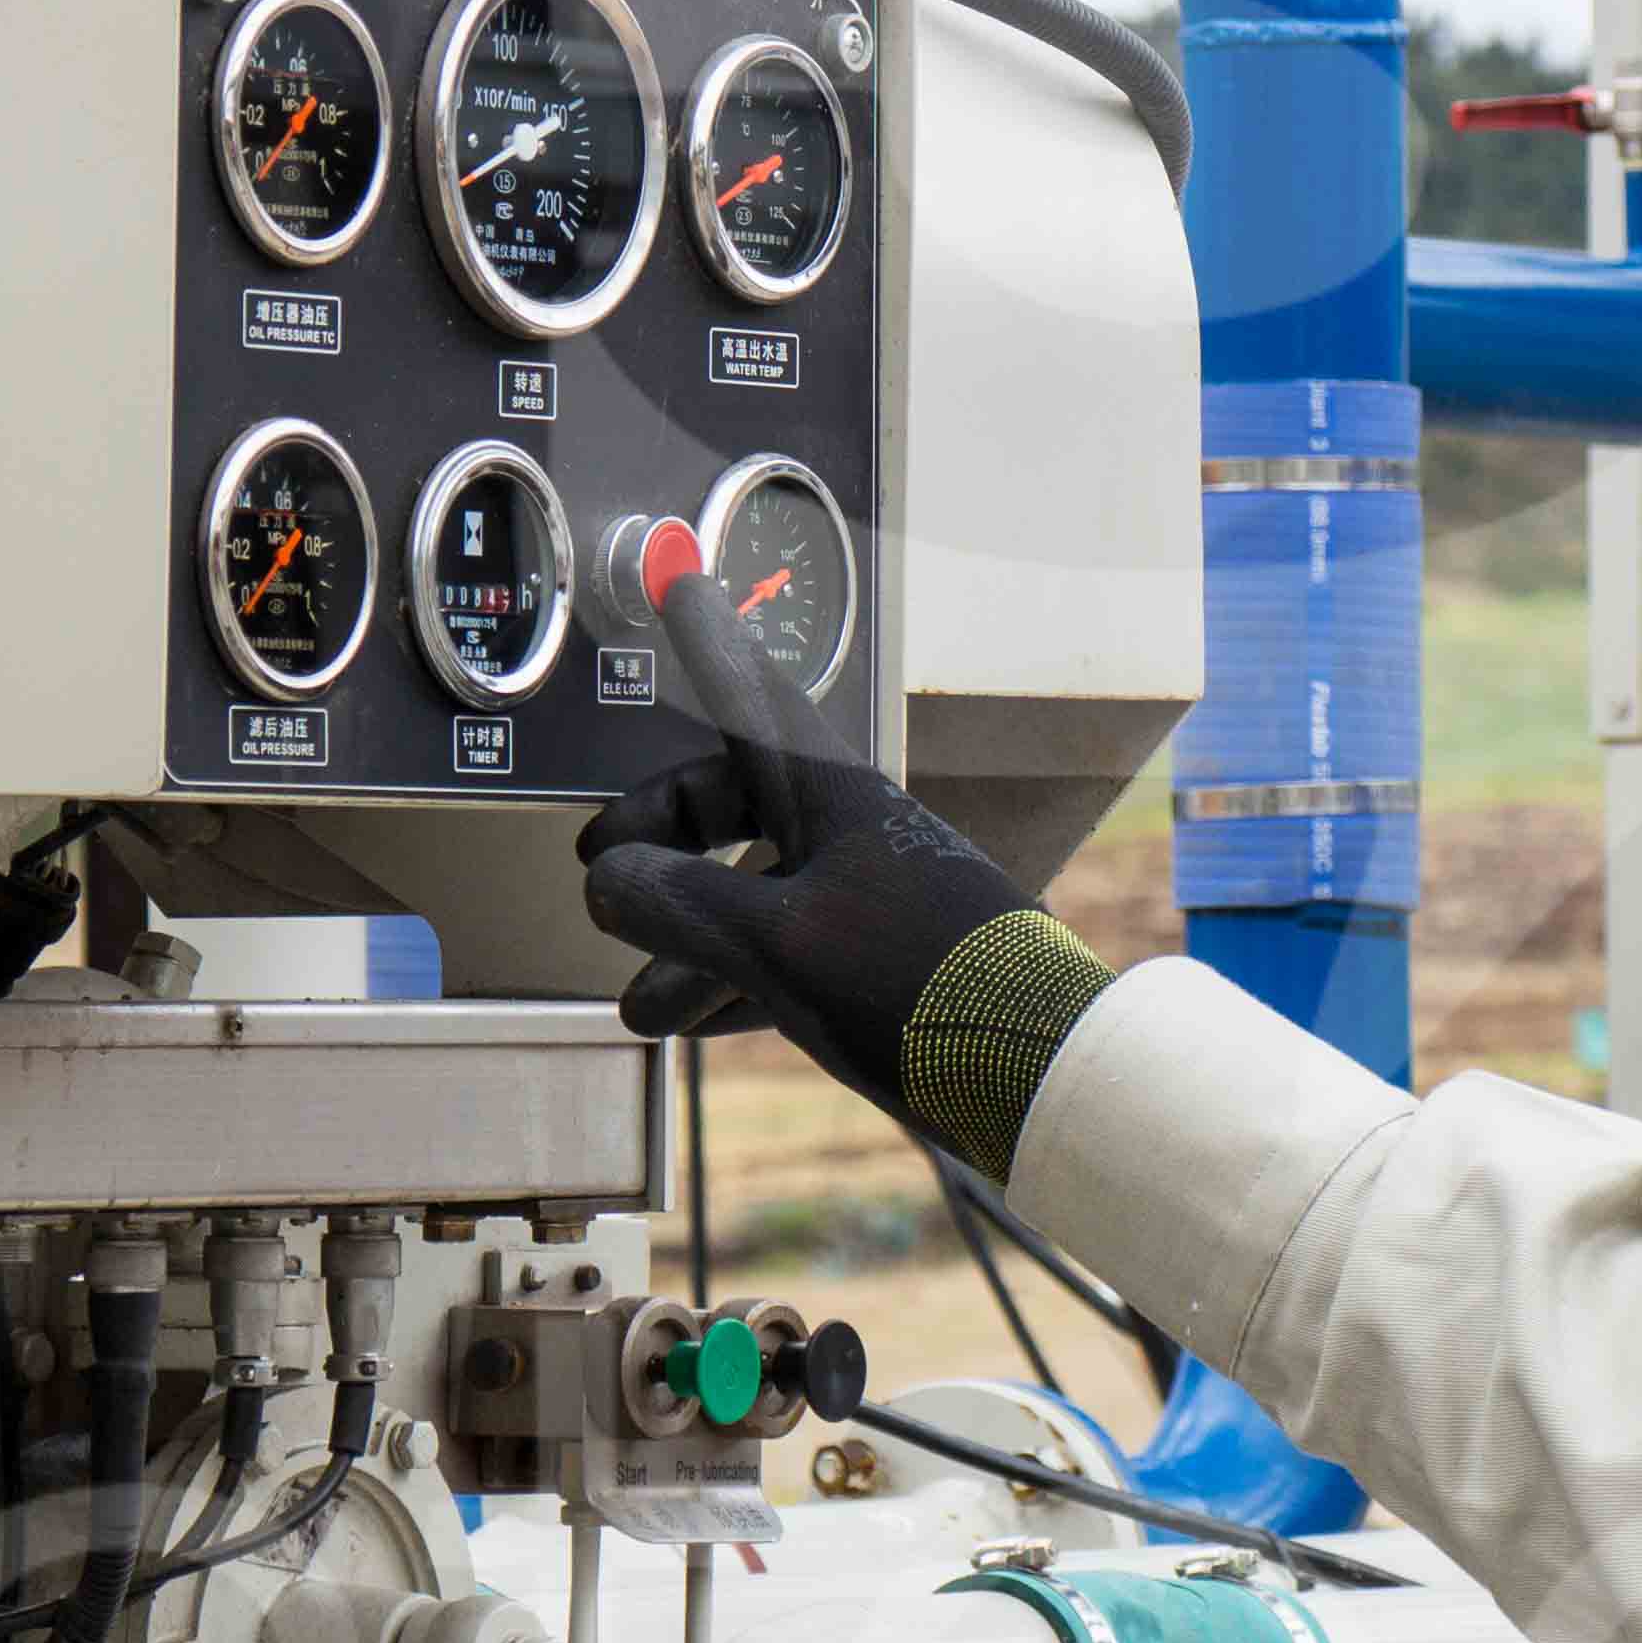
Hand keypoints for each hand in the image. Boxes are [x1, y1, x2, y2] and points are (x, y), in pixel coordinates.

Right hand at [576, 535, 1076, 1145]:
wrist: (1040, 1074)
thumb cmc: (920, 987)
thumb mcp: (778, 942)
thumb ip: (681, 902)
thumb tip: (605, 879)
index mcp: (833, 797)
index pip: (747, 697)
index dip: (704, 638)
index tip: (677, 569)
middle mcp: (851, 833)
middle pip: (732, 801)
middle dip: (659, 835)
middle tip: (600, 867)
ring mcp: (869, 899)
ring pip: (752, 890)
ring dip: (684, 937)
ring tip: (635, 1002)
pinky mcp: (882, 966)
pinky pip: (784, 952)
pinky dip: (729, 980)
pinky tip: (689, 1025)